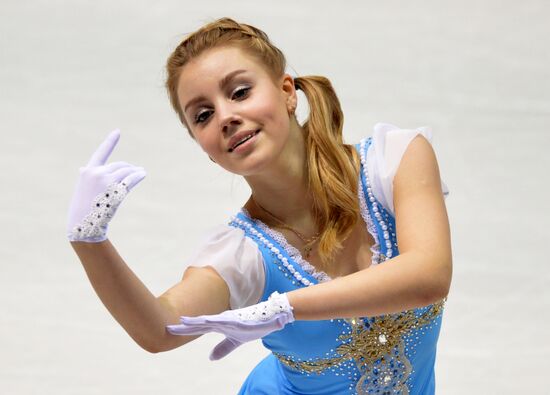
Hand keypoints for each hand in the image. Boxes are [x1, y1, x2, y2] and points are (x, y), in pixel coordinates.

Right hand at [67, 129, 145, 241]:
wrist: (83, 225)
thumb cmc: (83, 208)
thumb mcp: (82, 189)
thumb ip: (86, 177)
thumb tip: (83, 167)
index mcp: (88, 171)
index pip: (101, 152)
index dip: (110, 142)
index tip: (118, 131)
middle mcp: (97, 172)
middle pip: (119, 165)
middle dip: (128, 168)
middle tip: (136, 170)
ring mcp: (106, 181)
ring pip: (127, 172)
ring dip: (136, 171)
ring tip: (141, 172)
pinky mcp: (116, 189)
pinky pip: (131, 179)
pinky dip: (138, 176)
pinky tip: (142, 174)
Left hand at [166, 291, 294, 359]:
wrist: (270, 318)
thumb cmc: (253, 326)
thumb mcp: (236, 341)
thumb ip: (223, 348)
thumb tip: (210, 358)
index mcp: (219, 325)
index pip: (198, 328)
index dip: (184, 329)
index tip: (170, 330)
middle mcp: (221, 320)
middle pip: (199, 324)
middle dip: (183, 326)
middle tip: (167, 328)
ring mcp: (228, 319)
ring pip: (208, 321)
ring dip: (195, 321)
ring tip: (181, 322)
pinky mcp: (237, 320)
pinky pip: (223, 321)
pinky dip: (213, 320)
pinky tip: (204, 321)